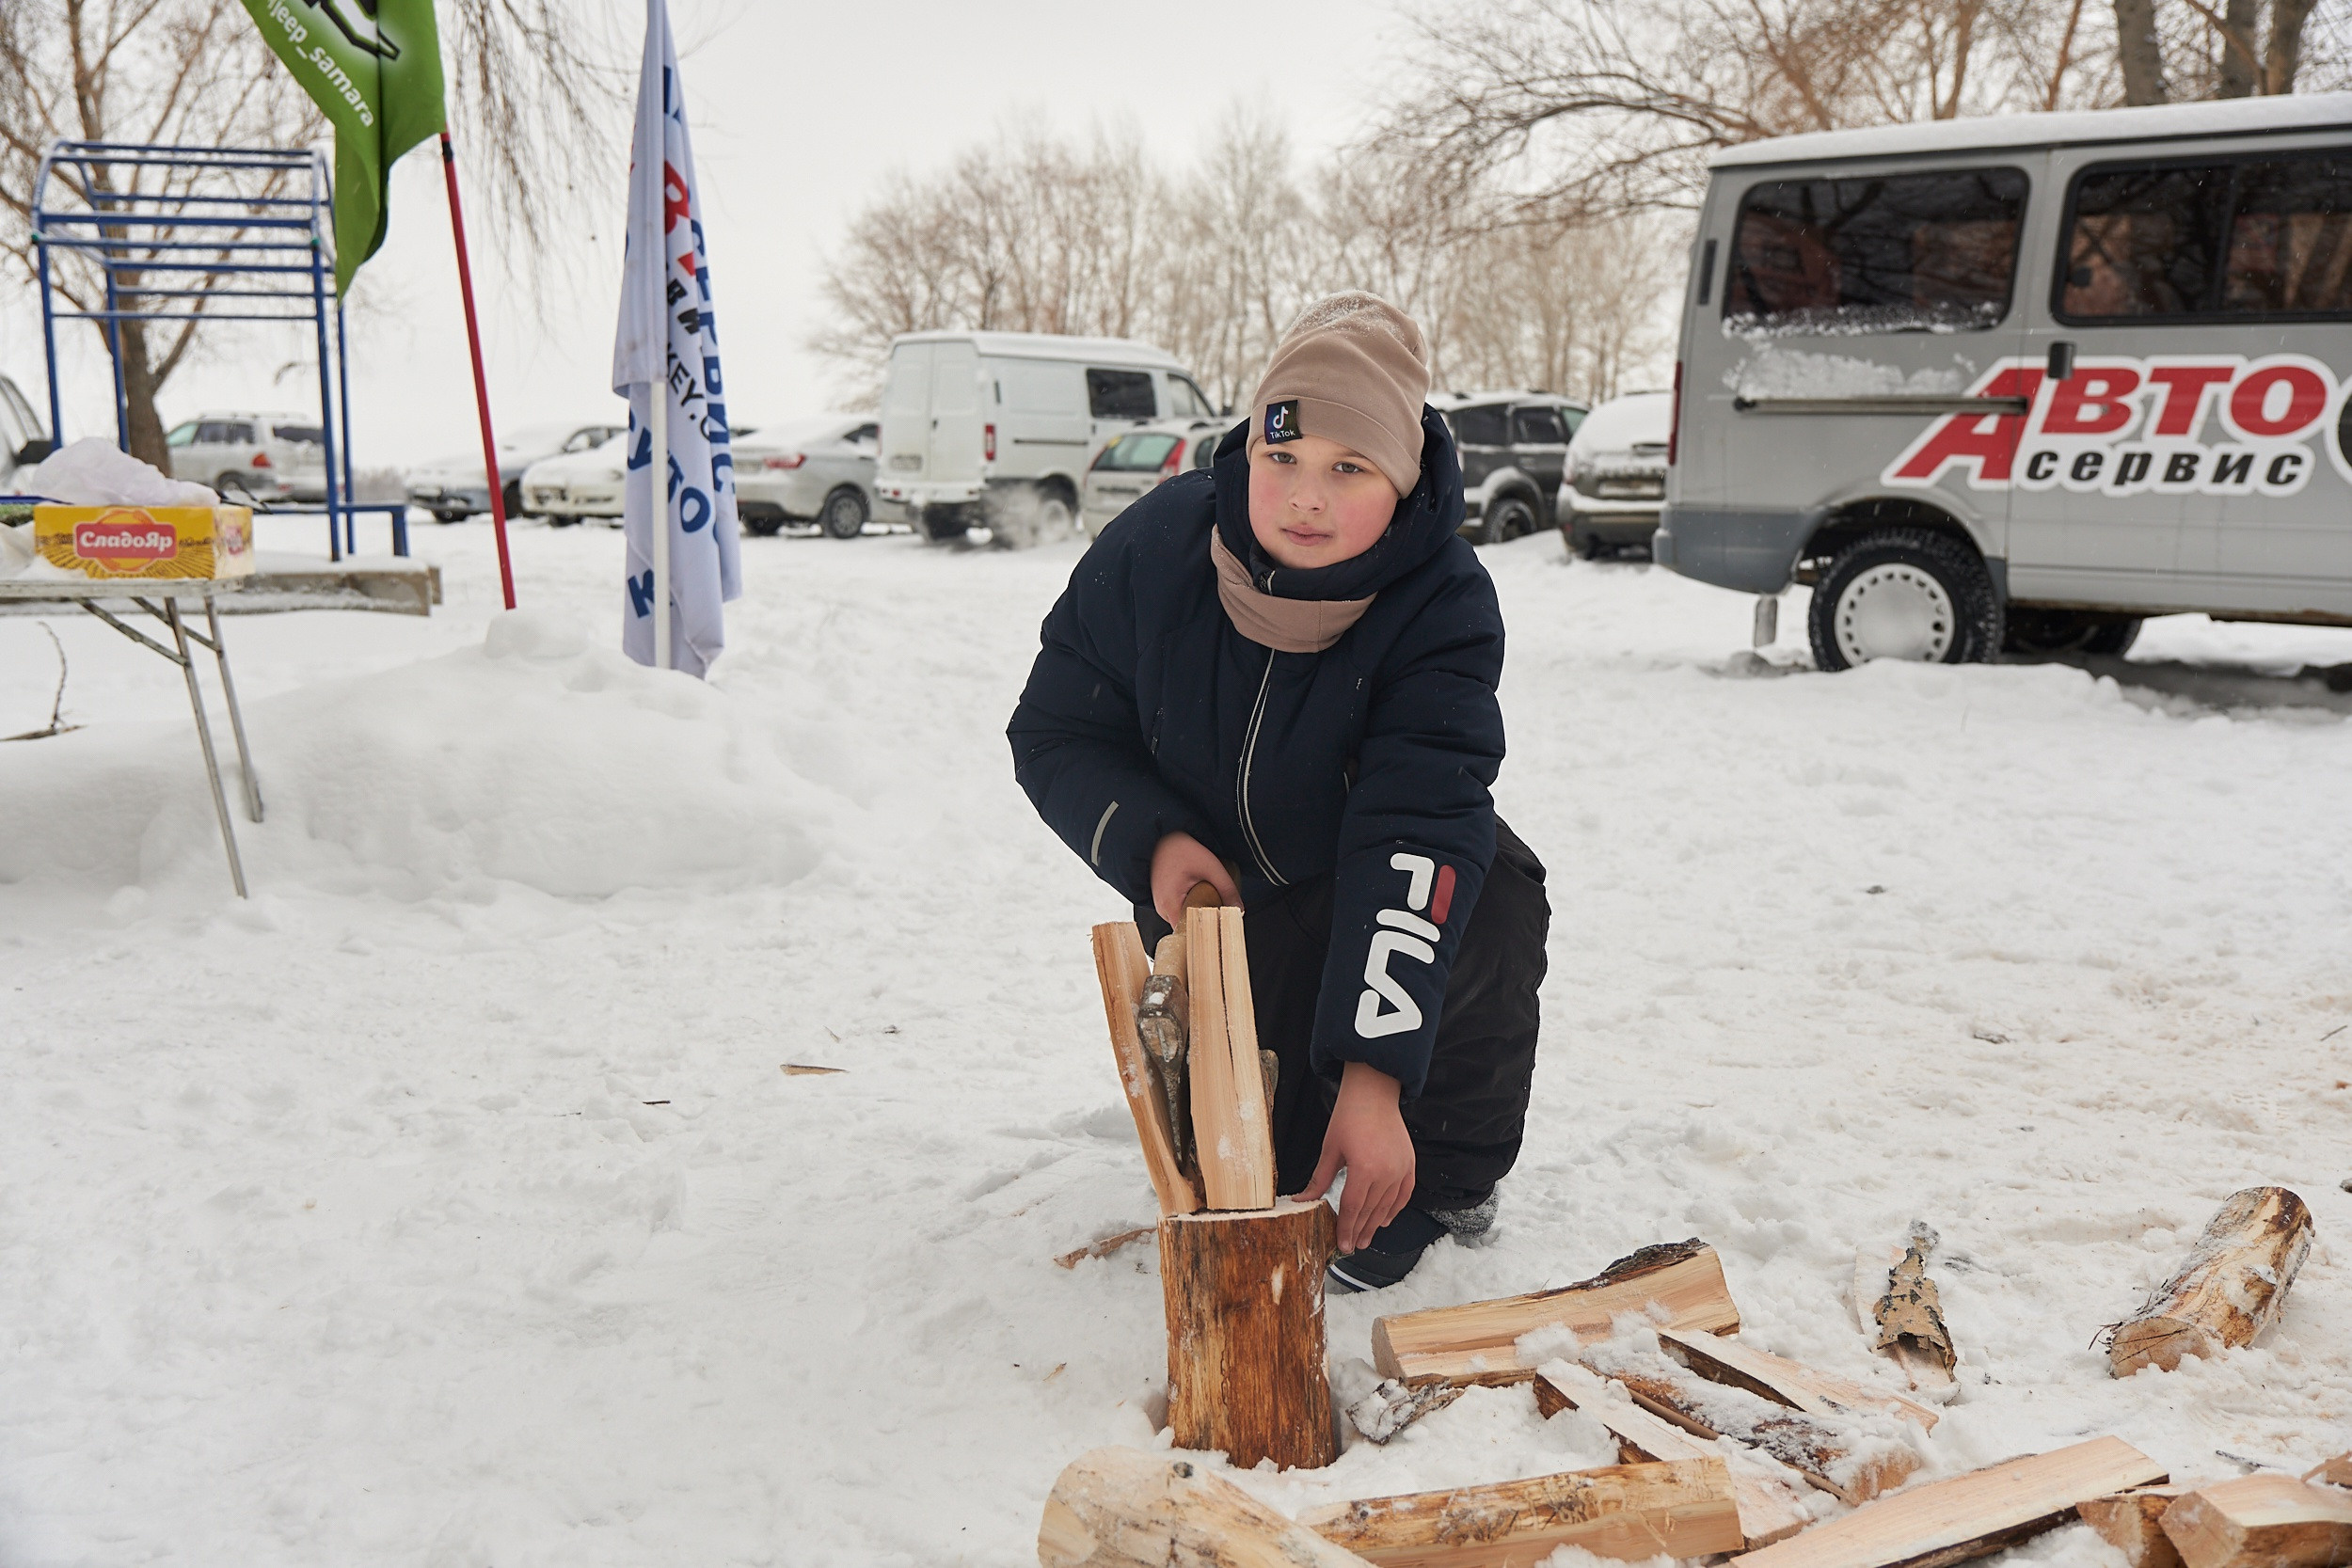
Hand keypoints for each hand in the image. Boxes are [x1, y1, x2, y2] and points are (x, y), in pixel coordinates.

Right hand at [1150, 832, 1238, 926]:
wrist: (1162, 835)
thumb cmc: (1181, 848)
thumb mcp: (1211, 867)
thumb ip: (1227, 890)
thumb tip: (1239, 910)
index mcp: (1170, 904)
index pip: (1188, 933)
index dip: (1206, 932)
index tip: (1219, 929)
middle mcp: (1161, 908)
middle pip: (1187, 927)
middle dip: (1204, 921)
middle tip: (1219, 911)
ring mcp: (1160, 903)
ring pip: (1183, 918)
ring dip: (1197, 912)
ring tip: (1208, 899)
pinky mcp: (1162, 898)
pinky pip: (1178, 909)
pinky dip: (1189, 905)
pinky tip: (1198, 895)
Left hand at [1296, 1062, 1413, 1252]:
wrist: (1374, 1094)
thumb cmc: (1349, 1117)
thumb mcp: (1329, 1150)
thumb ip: (1319, 1180)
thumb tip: (1302, 1200)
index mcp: (1363, 1169)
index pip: (1352, 1208)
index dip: (1345, 1228)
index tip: (1341, 1244)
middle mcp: (1386, 1173)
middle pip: (1369, 1211)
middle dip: (1359, 1231)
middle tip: (1351, 1247)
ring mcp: (1401, 1169)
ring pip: (1387, 1206)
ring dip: (1375, 1224)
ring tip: (1365, 1238)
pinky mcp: (1409, 1164)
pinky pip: (1404, 1195)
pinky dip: (1395, 1209)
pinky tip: (1385, 1220)